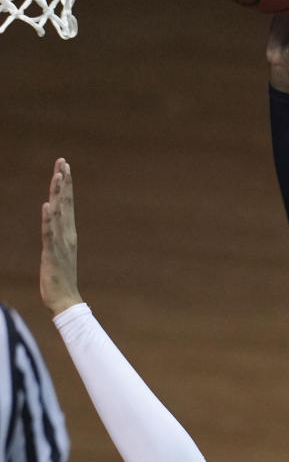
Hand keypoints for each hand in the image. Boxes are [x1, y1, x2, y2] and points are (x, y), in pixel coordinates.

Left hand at [40, 159, 82, 315]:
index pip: (68, 203)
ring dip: (58, 194)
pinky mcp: (52, 254)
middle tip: (63, 162)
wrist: (65, 300)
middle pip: (65, 203)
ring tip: (57, 176)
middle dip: (64, 182)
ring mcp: (60, 243)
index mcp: (69, 233)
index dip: (66, 184)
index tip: (65, 165)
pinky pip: (49, 234)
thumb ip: (58, 235)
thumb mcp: (59, 251)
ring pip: (59, 214)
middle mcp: (67, 235)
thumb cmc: (61, 277)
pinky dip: (48, 219)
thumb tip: (55, 220)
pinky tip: (46, 206)